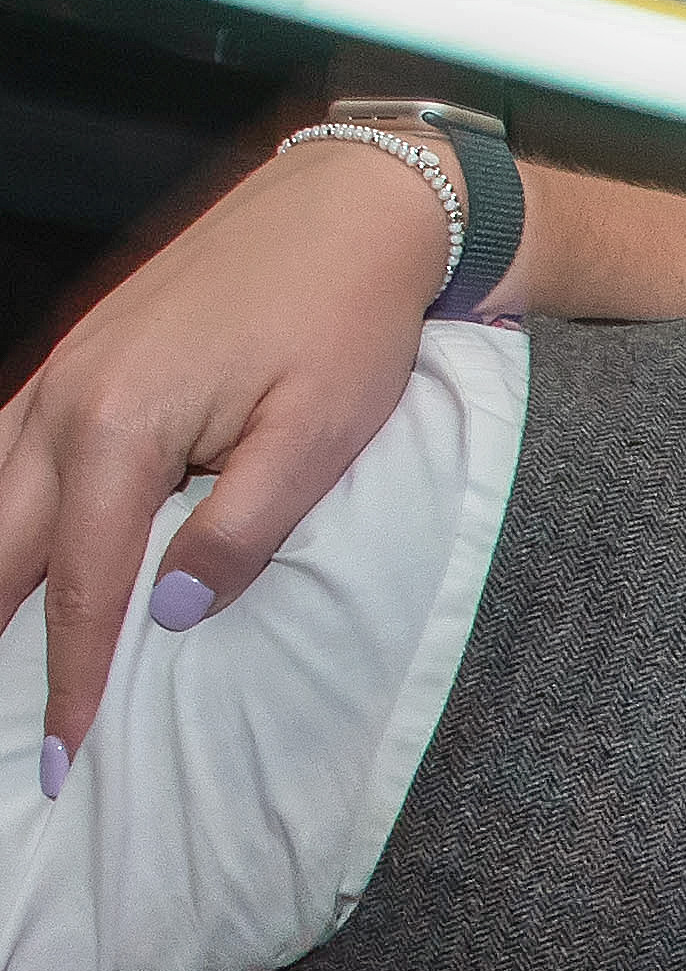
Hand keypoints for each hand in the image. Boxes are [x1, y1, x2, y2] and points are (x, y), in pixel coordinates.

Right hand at [0, 137, 449, 771]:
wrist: (345, 211)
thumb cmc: (344, 325)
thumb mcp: (315, 439)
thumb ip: (238, 531)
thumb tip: (168, 614)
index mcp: (120, 431)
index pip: (80, 589)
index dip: (67, 682)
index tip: (54, 760)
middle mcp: (64, 402)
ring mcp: (58, 376)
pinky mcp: (74, 363)